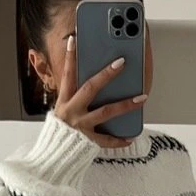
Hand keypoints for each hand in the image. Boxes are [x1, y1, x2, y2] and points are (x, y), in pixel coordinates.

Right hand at [53, 34, 147, 150]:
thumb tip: (96, 82)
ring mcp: (80, 126)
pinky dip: (119, 140)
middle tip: (121, 62)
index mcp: (64, 101)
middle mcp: (71, 111)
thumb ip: (75, 97)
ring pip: (105, 112)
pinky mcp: (87, 141)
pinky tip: (131, 137)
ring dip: (125, 104)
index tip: (74, 39)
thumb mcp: (63, 110)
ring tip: (142, 98)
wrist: (52, 156)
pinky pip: (106, 140)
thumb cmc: (61, 131)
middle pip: (90, 88)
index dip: (70, 57)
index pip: (67, 75)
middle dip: (106, 74)